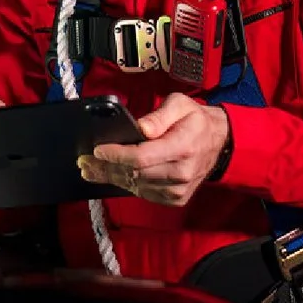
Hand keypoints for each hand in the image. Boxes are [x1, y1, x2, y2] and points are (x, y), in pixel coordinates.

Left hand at [83, 93, 227, 206]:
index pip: (141, 157)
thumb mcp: (180, 105)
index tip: (97, 150)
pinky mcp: (176, 198)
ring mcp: (179, 188)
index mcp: (182, 147)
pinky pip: (145, 194)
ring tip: (90, 169)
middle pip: (134, 173)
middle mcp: (181, 172)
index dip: (116, 154)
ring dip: (111, 177)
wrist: (219, 142)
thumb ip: (159, 115)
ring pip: (136, 186)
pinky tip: (112, 176)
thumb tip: (140, 127)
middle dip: (105, 167)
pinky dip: (127, 185)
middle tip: (83, 161)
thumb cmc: (195, 121)